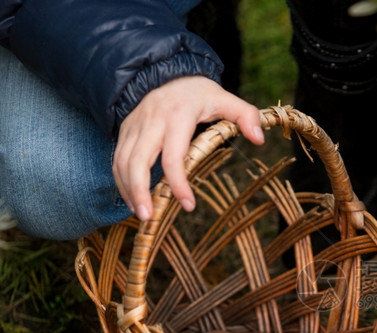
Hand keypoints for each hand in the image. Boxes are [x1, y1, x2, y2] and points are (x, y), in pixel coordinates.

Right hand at [112, 76, 264, 221]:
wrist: (165, 72)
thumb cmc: (197, 92)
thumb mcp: (224, 98)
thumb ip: (245, 116)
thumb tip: (259, 139)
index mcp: (177, 116)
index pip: (174, 156)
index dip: (179, 183)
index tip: (189, 206)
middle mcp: (151, 122)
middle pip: (138, 162)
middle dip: (140, 192)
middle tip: (149, 218)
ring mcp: (134, 127)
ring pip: (122, 163)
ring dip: (129, 191)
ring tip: (142, 214)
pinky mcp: (124, 132)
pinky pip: (117, 160)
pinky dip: (122, 182)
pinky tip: (134, 200)